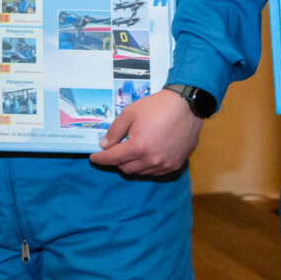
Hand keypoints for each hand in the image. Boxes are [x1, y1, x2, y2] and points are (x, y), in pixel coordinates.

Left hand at [88, 89, 202, 176]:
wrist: (186, 107)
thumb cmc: (157, 107)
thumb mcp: (130, 113)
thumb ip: (114, 131)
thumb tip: (104, 145)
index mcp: (138, 147)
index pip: (113, 158)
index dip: (101, 159)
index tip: (94, 158)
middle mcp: (151, 160)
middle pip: (125, 168)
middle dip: (116, 161)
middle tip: (113, 151)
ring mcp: (164, 165)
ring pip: (140, 172)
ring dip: (131, 164)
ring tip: (130, 151)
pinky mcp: (175, 165)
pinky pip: (155, 172)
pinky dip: (146, 166)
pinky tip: (145, 155)